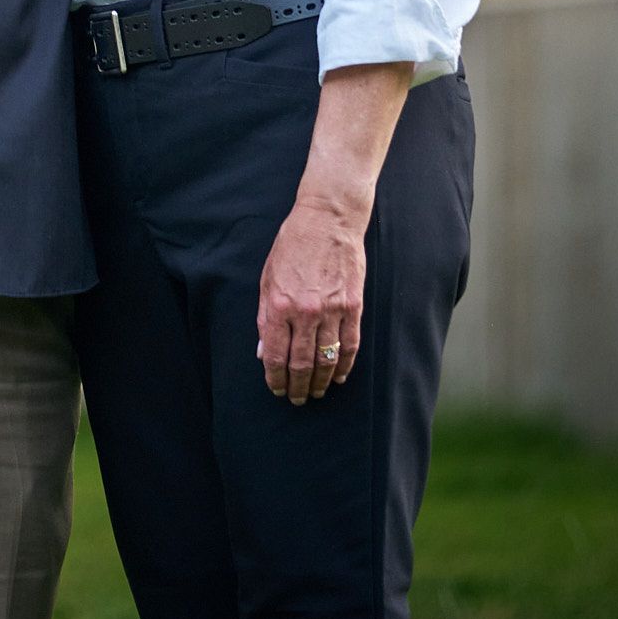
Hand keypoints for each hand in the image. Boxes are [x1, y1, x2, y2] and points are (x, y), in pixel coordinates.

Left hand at [256, 194, 365, 405]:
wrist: (327, 220)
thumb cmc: (292, 245)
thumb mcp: (268, 277)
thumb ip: (265, 316)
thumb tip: (264, 352)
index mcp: (279, 304)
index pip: (275, 356)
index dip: (275, 379)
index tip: (276, 389)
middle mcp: (305, 311)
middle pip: (301, 363)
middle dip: (297, 387)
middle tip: (296, 398)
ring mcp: (332, 310)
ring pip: (326, 360)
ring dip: (319, 382)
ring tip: (315, 392)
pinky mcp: (353, 306)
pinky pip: (350, 346)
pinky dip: (344, 366)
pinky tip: (338, 377)